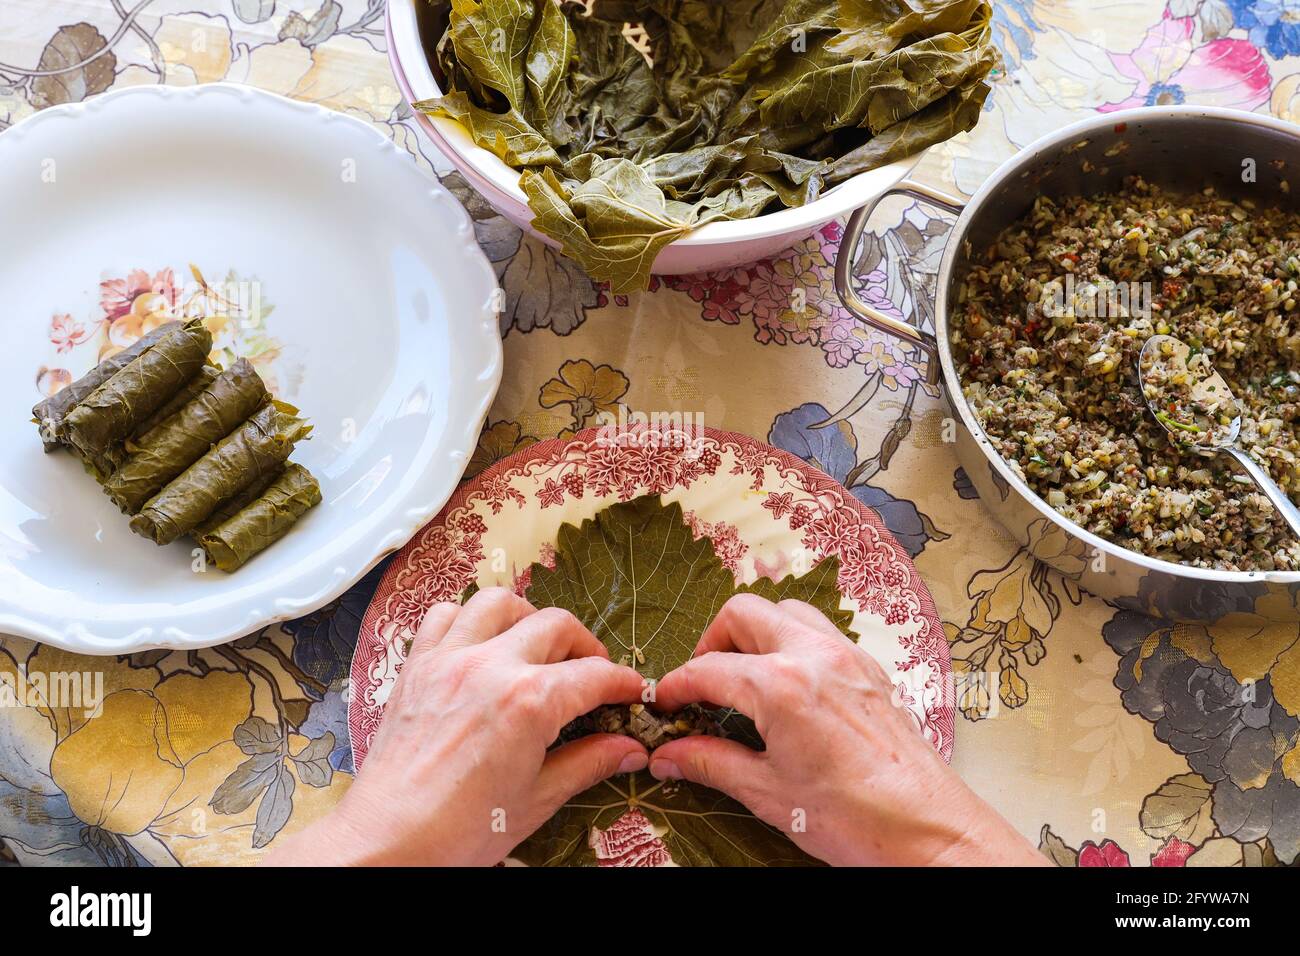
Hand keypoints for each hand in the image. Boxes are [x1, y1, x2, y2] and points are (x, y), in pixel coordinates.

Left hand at [266, 588, 648, 865]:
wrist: (389, 840)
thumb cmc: (459, 830)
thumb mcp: (537, 799)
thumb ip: (587, 763)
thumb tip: (627, 749)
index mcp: (529, 702)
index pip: (595, 675)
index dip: (623, 682)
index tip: (632, 691)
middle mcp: (491, 667)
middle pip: (556, 625)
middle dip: (585, 646)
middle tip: (591, 675)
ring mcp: (450, 660)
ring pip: (500, 603)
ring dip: (527, 618)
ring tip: (537, 648)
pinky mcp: (418, 666)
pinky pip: (444, 615)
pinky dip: (468, 619)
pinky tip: (480, 646)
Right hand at [649, 594, 1046, 866]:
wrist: (928, 831)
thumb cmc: (856, 817)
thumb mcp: (768, 792)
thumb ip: (711, 763)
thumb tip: (670, 756)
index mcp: (781, 685)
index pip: (707, 669)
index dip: (675, 687)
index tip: (664, 704)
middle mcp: (814, 655)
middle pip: (742, 614)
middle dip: (711, 642)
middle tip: (701, 684)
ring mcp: (847, 656)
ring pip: (785, 611)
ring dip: (756, 633)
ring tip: (743, 678)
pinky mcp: (869, 669)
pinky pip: (821, 632)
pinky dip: (793, 643)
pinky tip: (787, 686)